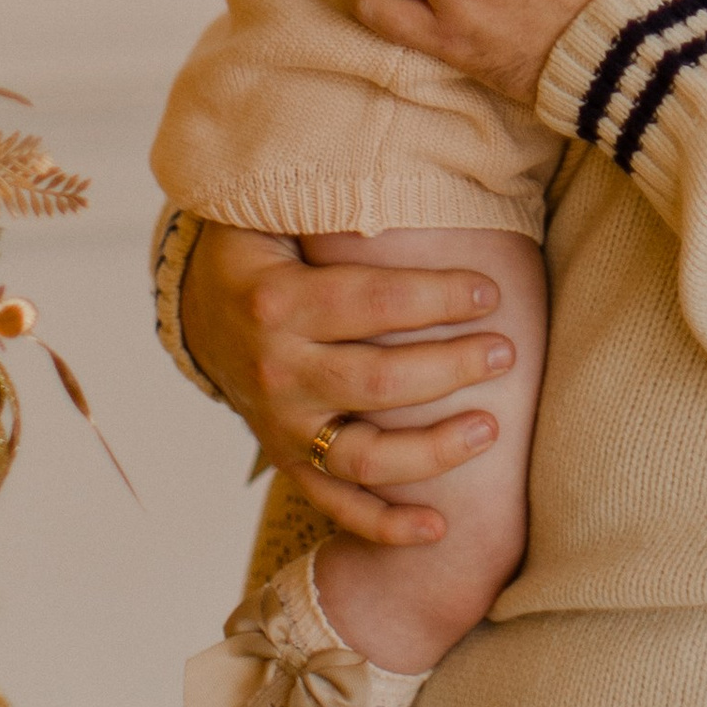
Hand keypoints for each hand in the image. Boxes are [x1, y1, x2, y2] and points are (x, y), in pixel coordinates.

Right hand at [177, 219, 518, 546]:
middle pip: (379, 381)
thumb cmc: (265, 248)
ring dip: (433, 451)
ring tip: (490, 428)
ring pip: (364, 457)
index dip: (437, 298)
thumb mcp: (279, 213)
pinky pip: (336, 506)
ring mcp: (280, 426)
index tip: (490, 294)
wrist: (198, 309)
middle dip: (452, 368)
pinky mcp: (286, 461)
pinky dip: (385, 527)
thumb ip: (335, 205)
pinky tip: (439, 530)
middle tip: (507, 352)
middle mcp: (276, 372)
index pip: (373, 303)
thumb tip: (414, 176)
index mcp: (277, 302)